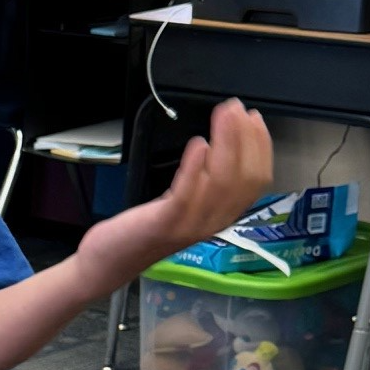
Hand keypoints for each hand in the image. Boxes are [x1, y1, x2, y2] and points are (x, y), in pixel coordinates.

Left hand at [74, 98, 272, 292]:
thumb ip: (202, 181)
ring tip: (223, 116)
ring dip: (226, 143)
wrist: (110, 261)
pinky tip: (198, 144)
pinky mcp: (165, 224)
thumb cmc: (145, 229)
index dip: (260, 148)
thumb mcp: (182, 203)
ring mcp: (190, 225)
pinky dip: (195, 166)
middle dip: (246, 139)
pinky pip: (187, 194)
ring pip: (220, 182)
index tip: (254, 119)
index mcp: (221, 215)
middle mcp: (213, 222)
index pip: (254, 181)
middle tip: (238, 108)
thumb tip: (217, 144)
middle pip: (243, 179)